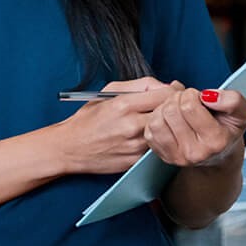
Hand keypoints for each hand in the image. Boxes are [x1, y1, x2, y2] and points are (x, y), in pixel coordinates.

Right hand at [58, 77, 177, 174]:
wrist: (70, 148)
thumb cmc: (88, 120)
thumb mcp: (107, 93)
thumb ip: (137, 86)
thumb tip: (165, 85)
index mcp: (123, 105)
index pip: (165, 94)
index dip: (174, 91)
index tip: (175, 92)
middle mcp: (131, 125)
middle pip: (171, 113)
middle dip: (174, 107)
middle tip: (172, 106)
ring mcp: (136, 145)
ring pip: (167, 131)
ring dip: (166, 125)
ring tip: (155, 122)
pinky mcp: (137, 160)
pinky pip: (157, 147)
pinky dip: (156, 141)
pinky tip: (146, 137)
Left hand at [146, 87, 245, 167]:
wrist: (218, 155)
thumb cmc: (227, 130)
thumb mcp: (241, 113)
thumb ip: (233, 100)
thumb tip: (209, 96)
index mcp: (215, 141)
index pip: (189, 106)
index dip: (192, 94)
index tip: (200, 98)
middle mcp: (195, 153)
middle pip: (171, 110)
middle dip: (177, 99)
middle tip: (188, 102)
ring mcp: (176, 156)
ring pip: (156, 119)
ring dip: (165, 108)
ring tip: (178, 109)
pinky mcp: (162, 155)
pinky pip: (149, 129)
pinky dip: (157, 119)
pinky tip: (170, 120)